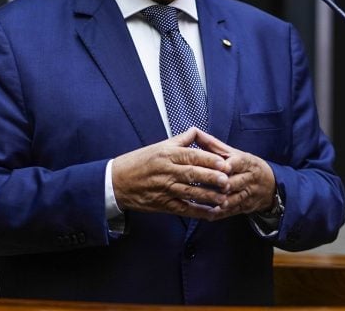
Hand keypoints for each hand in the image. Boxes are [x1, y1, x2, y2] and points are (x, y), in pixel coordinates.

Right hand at [111, 128, 232, 218]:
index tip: (224, 163)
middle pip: (193, 174)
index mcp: (166, 154)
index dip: (209, 159)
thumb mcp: (158, 146)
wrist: (116, 182)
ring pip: (190, 192)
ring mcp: (164, 188)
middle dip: (212, 178)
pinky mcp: (162, 204)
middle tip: (228, 181)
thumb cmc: (138, 162)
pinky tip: (211, 213)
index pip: (191, 155)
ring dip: (208, 196)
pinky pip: (184, 208)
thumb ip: (180, 140)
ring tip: (224, 198)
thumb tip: (196, 131)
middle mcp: (166, 171)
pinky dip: (198, 211)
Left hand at [193, 130, 276, 218]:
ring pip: (233, 199)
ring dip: (219, 201)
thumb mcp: (233, 152)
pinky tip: (208, 214)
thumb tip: (195, 131)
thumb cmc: (245, 165)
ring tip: (203, 201)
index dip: (229, 165)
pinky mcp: (245, 207)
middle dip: (222, 185)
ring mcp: (248, 194)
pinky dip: (220, 214)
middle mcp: (248, 178)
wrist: (269, 185)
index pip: (238, 163)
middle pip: (234, 182)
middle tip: (204, 186)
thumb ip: (213, 144)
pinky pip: (232, 211)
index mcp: (246, 162)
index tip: (221, 167)